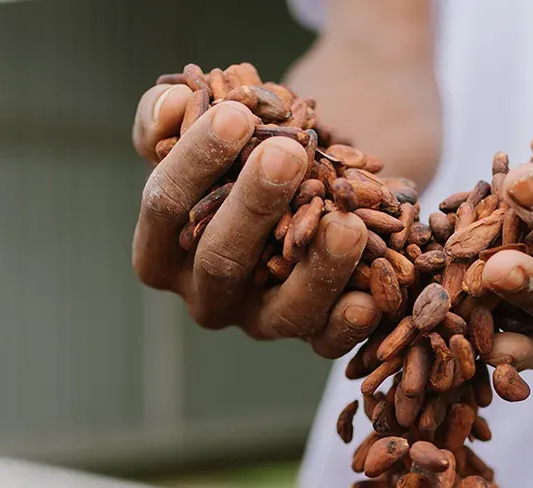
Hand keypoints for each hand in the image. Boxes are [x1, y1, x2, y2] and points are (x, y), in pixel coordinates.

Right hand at [130, 82, 380, 356]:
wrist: (331, 167)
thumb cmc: (255, 142)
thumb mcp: (215, 121)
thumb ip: (172, 113)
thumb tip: (173, 103)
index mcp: (164, 243)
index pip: (165, 205)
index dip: (195, 161)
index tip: (234, 114)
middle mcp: (206, 292)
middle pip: (219, 260)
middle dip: (253, 205)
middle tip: (285, 154)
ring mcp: (261, 319)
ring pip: (282, 309)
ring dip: (315, 265)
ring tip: (343, 222)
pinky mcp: (315, 336)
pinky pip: (330, 340)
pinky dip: (348, 322)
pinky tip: (369, 298)